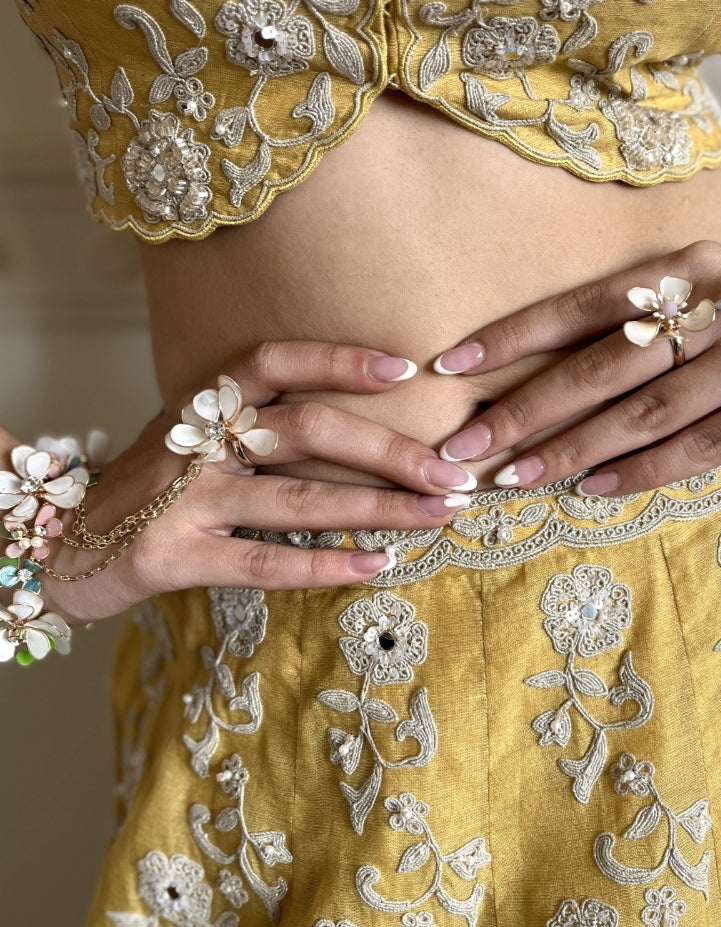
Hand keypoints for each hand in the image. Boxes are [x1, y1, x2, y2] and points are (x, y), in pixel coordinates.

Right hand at [38, 341, 474, 623]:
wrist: (59, 544)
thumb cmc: (150, 488)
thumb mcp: (193, 437)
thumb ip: (255, 426)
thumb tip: (361, 429)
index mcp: (204, 402)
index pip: (277, 361)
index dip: (340, 360)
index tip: (407, 370)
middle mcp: (198, 442)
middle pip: (308, 429)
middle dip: (391, 450)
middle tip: (454, 471)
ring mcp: (184, 500)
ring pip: (298, 498)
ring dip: (380, 507)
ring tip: (440, 513)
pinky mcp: (175, 557)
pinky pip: (265, 561)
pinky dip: (327, 565)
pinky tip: (377, 565)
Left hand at [433, 236, 720, 494]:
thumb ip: (688, 254)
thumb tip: (619, 258)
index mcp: (696, 264)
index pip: (584, 302)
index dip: (516, 333)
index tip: (455, 362)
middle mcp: (717, 304)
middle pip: (599, 366)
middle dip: (523, 409)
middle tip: (464, 446)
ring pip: (640, 414)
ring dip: (568, 451)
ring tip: (513, 479)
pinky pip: (698, 448)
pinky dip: (641, 472)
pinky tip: (594, 490)